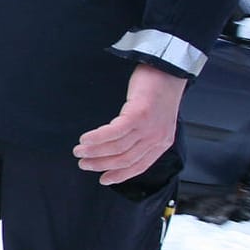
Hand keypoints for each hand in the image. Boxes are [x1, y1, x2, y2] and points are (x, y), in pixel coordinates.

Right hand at [73, 64, 186, 185]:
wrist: (169, 70)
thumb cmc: (160, 91)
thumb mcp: (156, 119)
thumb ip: (143, 135)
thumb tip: (120, 147)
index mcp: (161, 142)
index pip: (139, 166)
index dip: (119, 175)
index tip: (104, 179)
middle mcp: (156, 139)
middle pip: (124, 159)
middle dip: (101, 164)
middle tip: (84, 164)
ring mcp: (148, 128)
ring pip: (117, 148)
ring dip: (94, 152)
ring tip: (79, 151)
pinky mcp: (138, 115)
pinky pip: (114, 132)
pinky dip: (97, 138)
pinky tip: (85, 139)